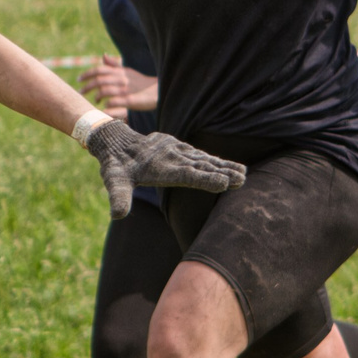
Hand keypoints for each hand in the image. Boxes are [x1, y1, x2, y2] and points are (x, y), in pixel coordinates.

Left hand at [79, 55, 158, 113]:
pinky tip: (104, 108)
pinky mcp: (131, 100)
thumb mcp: (128, 71)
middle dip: (88, 86)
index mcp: (120, 72)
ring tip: (95, 101)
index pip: (100, 70)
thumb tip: (104, 56)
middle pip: (99, 80)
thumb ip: (114, 65)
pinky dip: (107, 105)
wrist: (158, 91)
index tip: (79, 80)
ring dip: (97, 96)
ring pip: (105, 91)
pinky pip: (114, 102)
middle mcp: (121, 79)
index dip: (87, 74)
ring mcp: (126, 90)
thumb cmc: (140, 82)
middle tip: (80, 92)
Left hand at [82, 120, 243, 218]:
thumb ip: (118, 197)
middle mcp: (172, 156)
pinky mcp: (179, 147)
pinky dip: (216, 160)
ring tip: (243, 173)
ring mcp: (177, 150)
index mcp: (160, 167)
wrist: (117, 142)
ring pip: (204, 159)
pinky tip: (229, 166)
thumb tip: (117, 215)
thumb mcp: (114, 181)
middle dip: (222, 172)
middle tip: (242, 179)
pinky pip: (200, 155)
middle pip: (201, 166)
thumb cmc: (116, 167)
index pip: (187, 174)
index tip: (224, 182)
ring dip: (224, 165)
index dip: (206, 179)